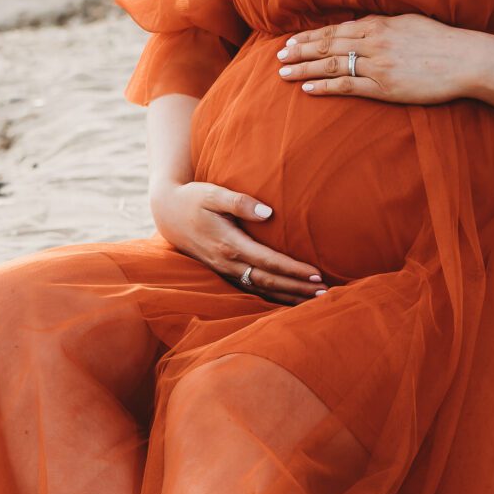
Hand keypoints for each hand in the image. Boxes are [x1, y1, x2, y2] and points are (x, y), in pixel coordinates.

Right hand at [148, 179, 326, 301]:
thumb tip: (267, 212)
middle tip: (325, 294)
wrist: (167, 213)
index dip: (293, 270)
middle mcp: (227, 263)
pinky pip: (252, 290)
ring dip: (289, 296)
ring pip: (261, 290)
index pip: (268, 261)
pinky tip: (290, 300)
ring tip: (315, 300)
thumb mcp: (213, 193)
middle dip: (298, 289)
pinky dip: (272, 297)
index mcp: (229, 244)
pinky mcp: (224, 272)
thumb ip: (239, 202)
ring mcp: (224, 271)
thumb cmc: (193, 199)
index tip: (316, 274)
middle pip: (269, 281)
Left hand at [276, 13, 489, 103]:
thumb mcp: (409, 21)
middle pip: (327, 46)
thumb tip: (363, 23)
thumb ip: (383, 23)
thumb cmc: (440, 40)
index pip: (335, 30)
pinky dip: (325, 86)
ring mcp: (378, 65)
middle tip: (278, 58)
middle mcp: (374, 41)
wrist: (465, 59)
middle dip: (299, 51)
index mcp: (378, 24)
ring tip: (283, 74)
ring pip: (332, 64)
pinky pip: (348, 85)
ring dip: (304, 68)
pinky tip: (307, 88)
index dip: (310, 37)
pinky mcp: (385, 87)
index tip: (290, 42)